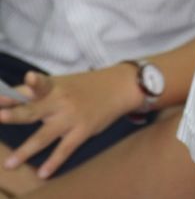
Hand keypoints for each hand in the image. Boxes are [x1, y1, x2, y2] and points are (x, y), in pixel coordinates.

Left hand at [0, 66, 140, 178]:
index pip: (27, 90)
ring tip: (10, 163)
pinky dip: (54, 162)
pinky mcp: (83, 130)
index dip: (11, 93)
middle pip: (32, 110)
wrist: (120, 86)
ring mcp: (71, 117)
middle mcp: (60, 100)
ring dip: (26, 150)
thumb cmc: (86, 86)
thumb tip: (9, 102)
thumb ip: (40, 93)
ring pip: (44, 136)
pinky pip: (65, 148)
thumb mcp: (63, 83)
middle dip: (15, 115)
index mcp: (53, 86)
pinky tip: (43, 173)